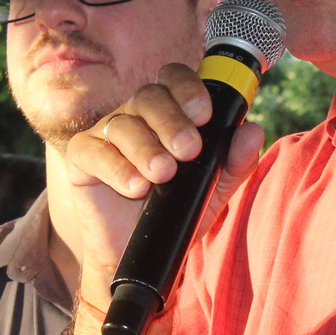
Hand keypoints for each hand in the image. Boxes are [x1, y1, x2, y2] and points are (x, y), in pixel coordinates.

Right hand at [61, 64, 264, 291]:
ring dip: (145, 148)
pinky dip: (116, 168)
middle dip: (171, 121)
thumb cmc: (178, 213)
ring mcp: (106, 134)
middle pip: (149, 96)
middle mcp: (136, 116)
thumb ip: (235, 162)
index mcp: (169, 113)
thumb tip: (253, 131)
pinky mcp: (82, 158)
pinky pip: (93, 150)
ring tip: (163, 175)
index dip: (188, 88)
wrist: (145, 256)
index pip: (174, 79)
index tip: (205, 115)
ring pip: (122, 124)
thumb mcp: (214, 190)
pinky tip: (135, 187)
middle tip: (188, 150)